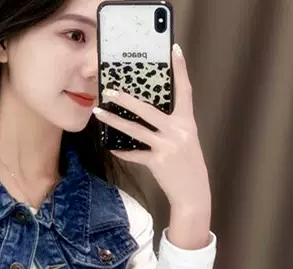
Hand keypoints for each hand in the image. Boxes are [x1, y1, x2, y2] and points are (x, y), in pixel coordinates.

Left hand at [93, 43, 210, 214]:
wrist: (193, 194)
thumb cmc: (188, 166)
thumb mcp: (185, 141)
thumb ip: (172, 127)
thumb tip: (150, 116)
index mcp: (187, 122)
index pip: (185, 90)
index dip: (181, 70)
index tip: (175, 50)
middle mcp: (178, 131)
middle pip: (148, 109)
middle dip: (126, 99)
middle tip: (109, 90)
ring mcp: (167, 146)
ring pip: (135, 130)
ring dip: (114, 121)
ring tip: (99, 113)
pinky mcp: (157, 161)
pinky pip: (134, 154)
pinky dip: (123, 151)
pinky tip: (111, 147)